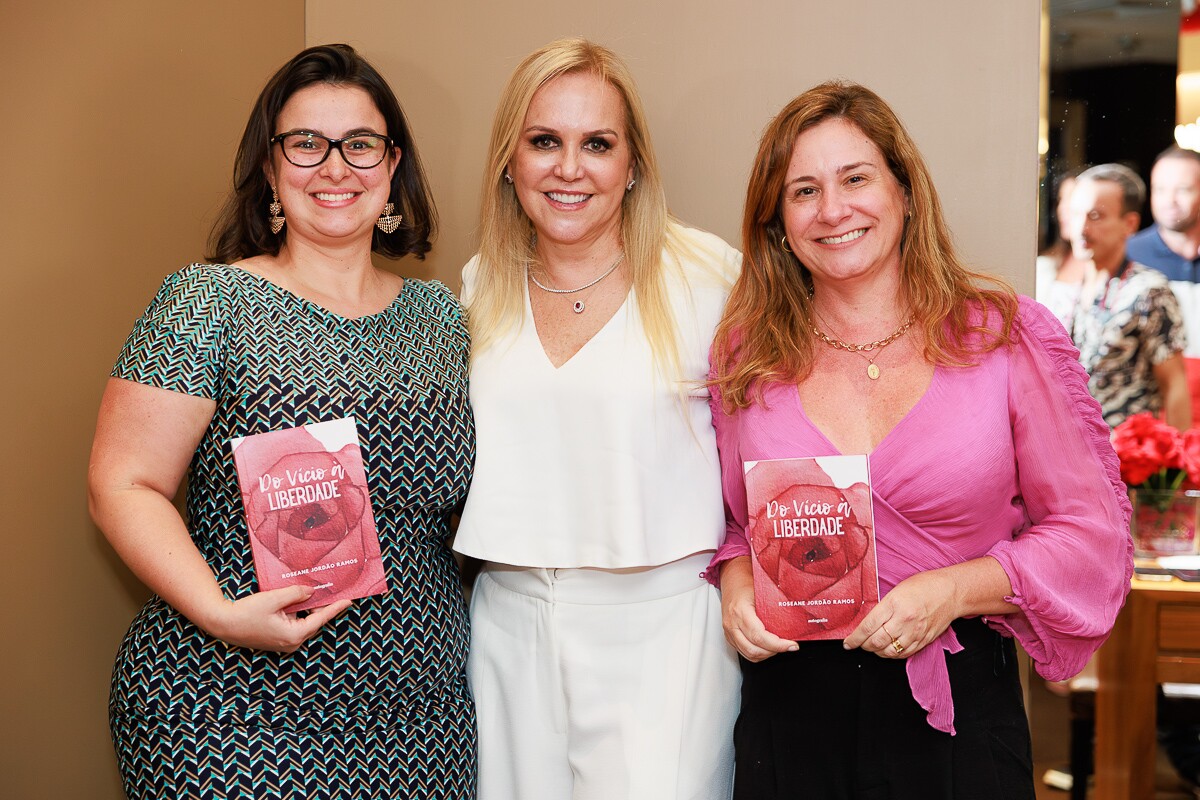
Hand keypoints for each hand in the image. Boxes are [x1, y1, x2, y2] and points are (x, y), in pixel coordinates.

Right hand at [203, 585, 352, 652]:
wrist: (223, 624)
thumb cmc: (246, 612)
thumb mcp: (274, 598)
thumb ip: (296, 594)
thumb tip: (312, 591)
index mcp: (294, 635)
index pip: (321, 618)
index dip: (335, 608)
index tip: (349, 600)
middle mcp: (292, 642)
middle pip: (313, 620)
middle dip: (321, 605)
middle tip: (330, 588)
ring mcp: (285, 643)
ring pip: (304, 621)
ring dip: (307, 607)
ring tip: (311, 590)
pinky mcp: (278, 639)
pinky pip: (294, 624)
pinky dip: (297, 612)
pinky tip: (296, 599)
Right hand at [720, 556, 797, 661]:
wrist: (732, 580)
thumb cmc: (747, 584)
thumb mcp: (762, 592)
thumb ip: (775, 609)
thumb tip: (795, 622)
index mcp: (740, 611)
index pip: (759, 636)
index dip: (778, 645)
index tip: (792, 645)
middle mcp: (732, 624)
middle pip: (754, 649)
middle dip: (774, 651)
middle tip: (788, 646)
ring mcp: (729, 632)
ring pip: (749, 654)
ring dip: (766, 654)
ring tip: (779, 647)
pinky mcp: (729, 637)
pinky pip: (744, 652)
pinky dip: (758, 653)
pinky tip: (767, 647)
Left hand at [842, 569, 959, 658]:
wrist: (951, 592)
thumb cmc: (924, 586)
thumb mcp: (897, 590)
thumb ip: (883, 606)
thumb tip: (866, 622)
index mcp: (894, 604)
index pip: (868, 626)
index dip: (854, 638)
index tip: (847, 643)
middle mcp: (904, 620)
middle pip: (877, 642)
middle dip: (863, 646)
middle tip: (858, 644)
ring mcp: (915, 633)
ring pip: (890, 652)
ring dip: (877, 652)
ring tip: (872, 647)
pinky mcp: (924, 641)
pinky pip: (904, 654)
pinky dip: (892, 655)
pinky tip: (887, 650)